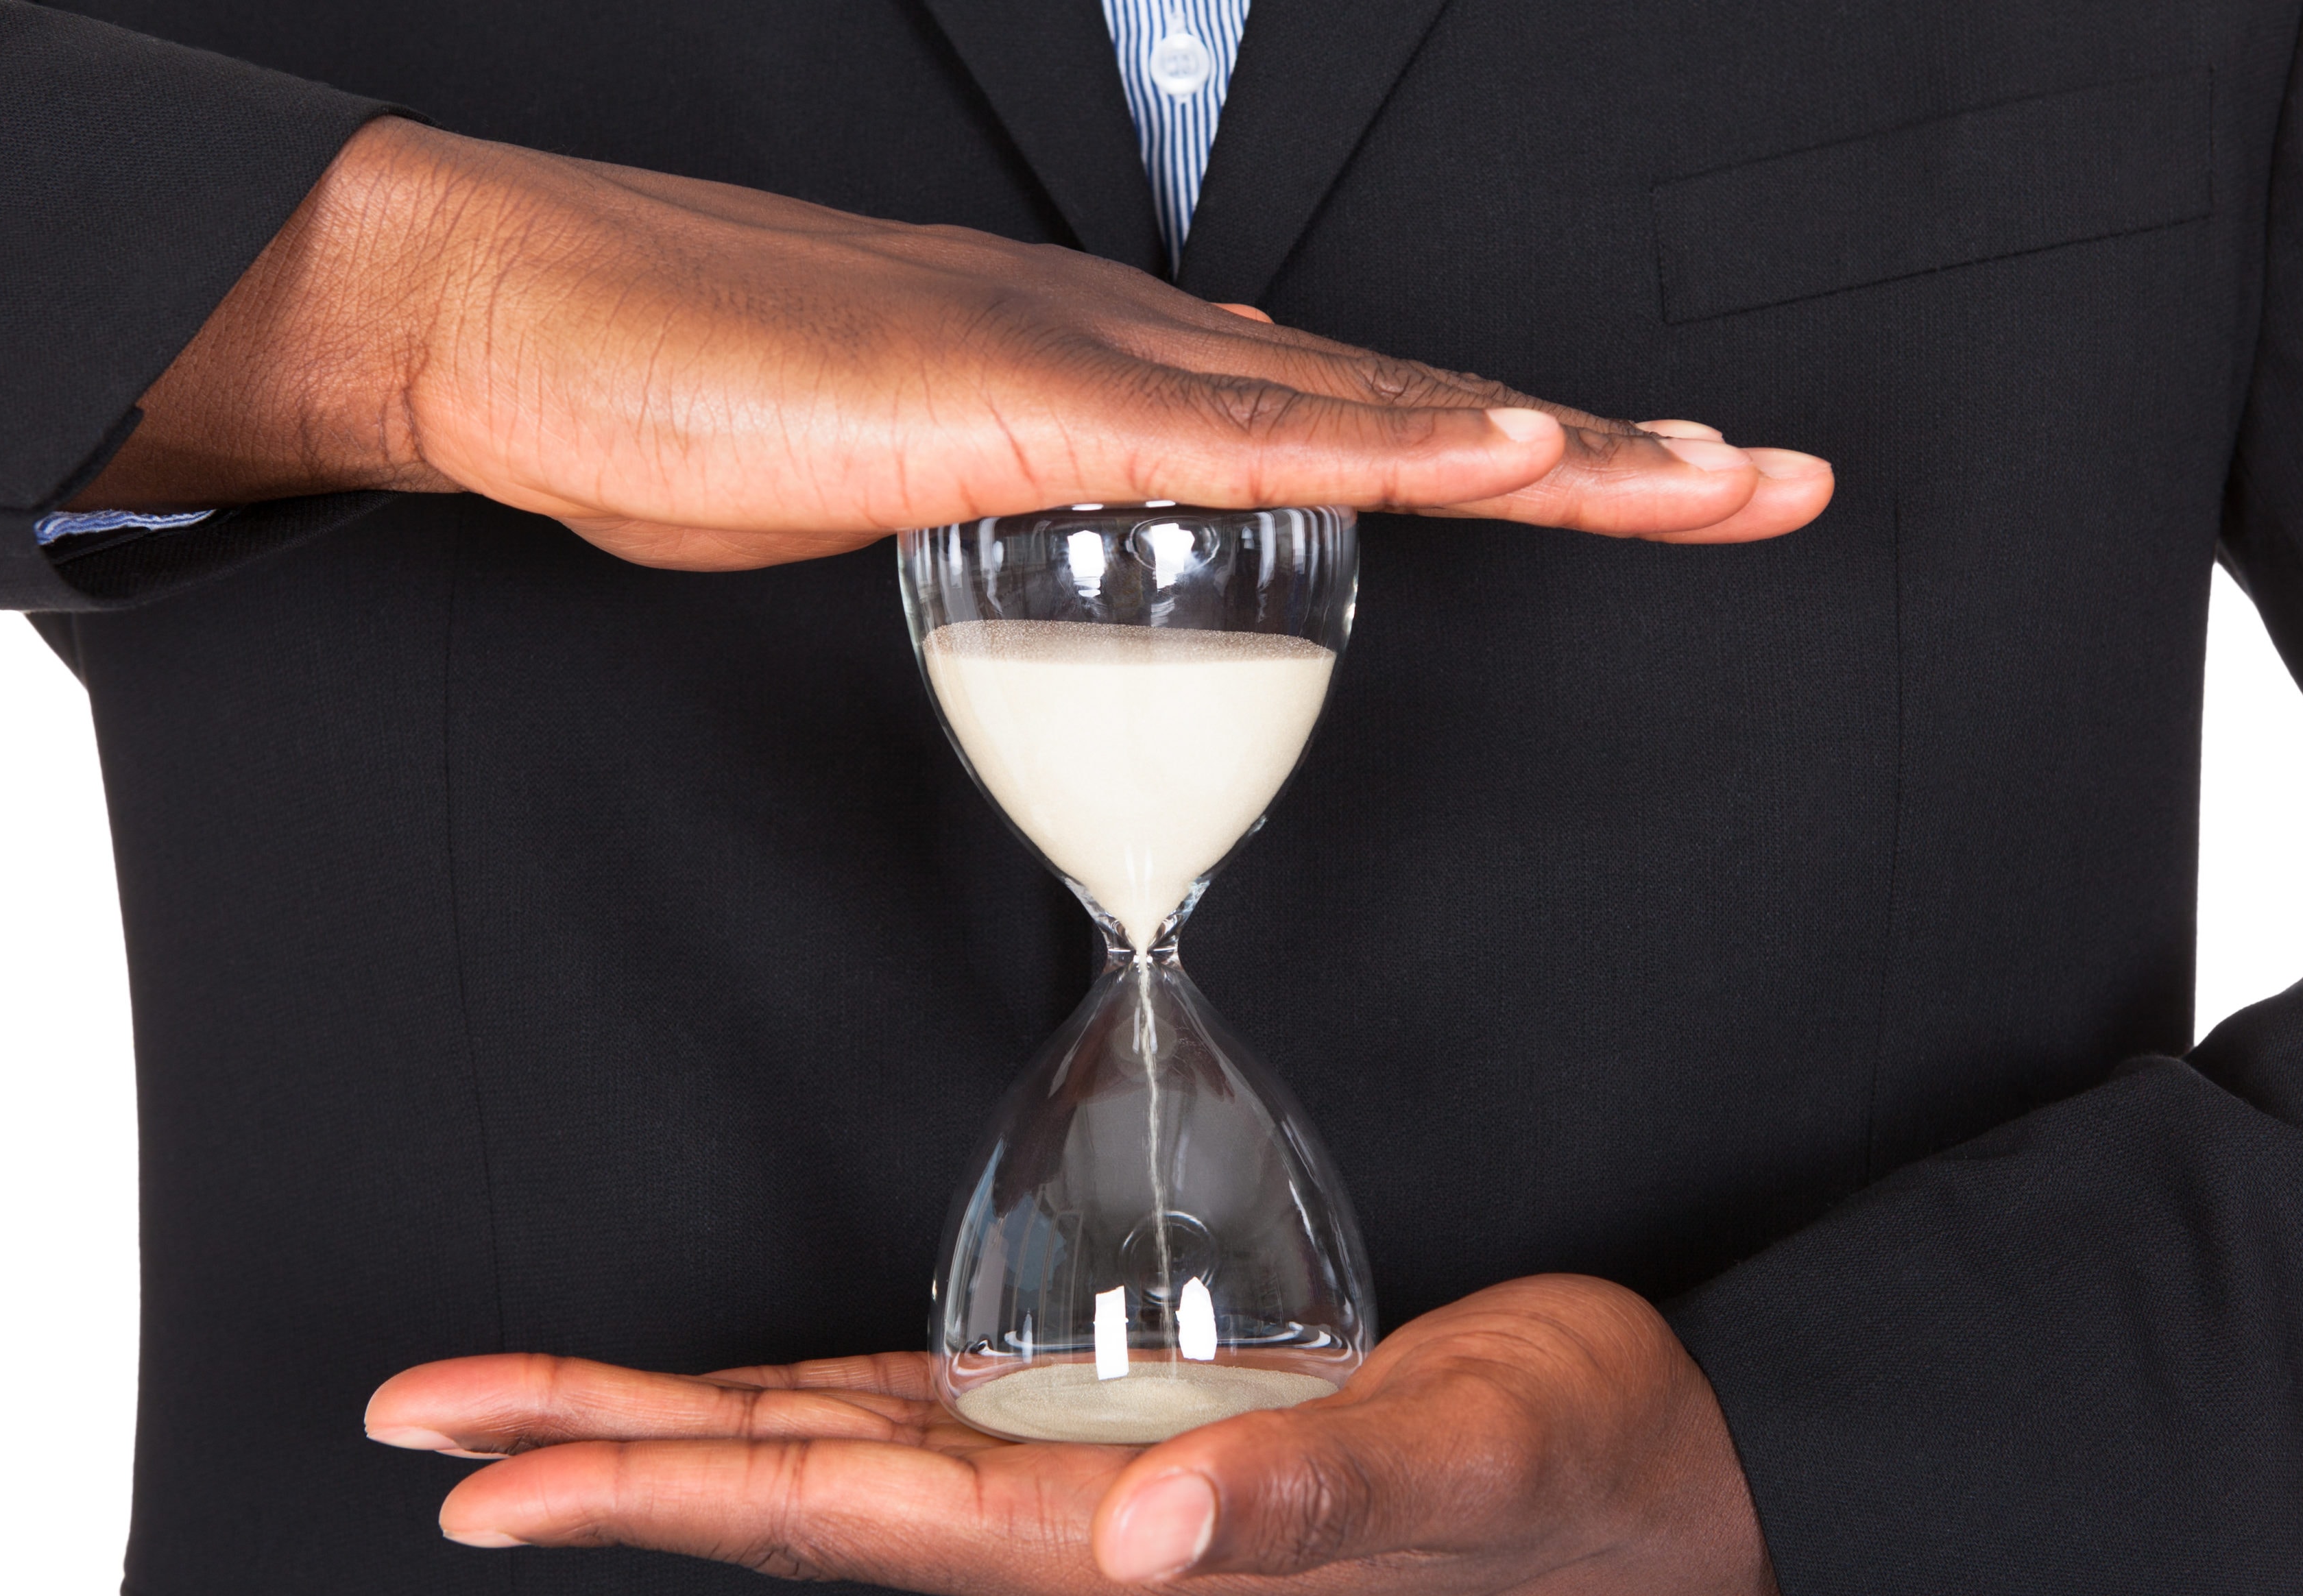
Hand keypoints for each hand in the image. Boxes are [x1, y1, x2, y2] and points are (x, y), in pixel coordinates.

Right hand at [76, 118, 1830, 565]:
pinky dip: (1383, 450)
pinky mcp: (1014, 402)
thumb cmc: (701, 402)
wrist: (534, 319)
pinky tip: (1502, 452)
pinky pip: (1232, 439)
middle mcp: (1136, 357)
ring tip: (1712, 474)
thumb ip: (1027, 532)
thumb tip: (1084, 570)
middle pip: (1410, 412)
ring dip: (1550, 447)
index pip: (1355, 433)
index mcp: (1120, 390)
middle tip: (1768, 479)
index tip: (1634, 488)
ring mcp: (1084, 369)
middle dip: (1604, 453)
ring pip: (1366, 413)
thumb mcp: (913, 495)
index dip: (1506, 461)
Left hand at [362, 1274, 1790, 1595]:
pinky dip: (809, 1413)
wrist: (1654, 1499)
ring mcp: (1094, 1496)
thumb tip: (1158, 1531)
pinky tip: (750, 1405)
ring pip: (835, 1463)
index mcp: (1120, 1551)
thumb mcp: (1465, 1464)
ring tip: (525, 1413)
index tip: (481, 1485)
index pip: (836, 1522)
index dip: (649, 1497)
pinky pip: (927, 1430)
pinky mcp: (1132, 1445)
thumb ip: (1317, 1506)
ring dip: (673, 1436)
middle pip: (788, 1498)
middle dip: (596, 1461)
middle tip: (417, 1425)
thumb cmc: (1574, 1475)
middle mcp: (1075, 1536)